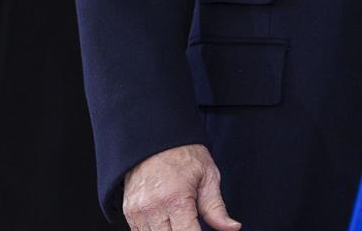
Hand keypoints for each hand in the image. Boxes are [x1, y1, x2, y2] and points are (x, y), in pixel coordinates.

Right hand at [122, 143, 240, 230]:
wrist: (156, 139)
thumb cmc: (184, 155)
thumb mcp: (208, 177)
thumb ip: (216, 208)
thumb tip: (232, 228)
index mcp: (175, 199)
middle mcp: (153, 207)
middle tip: (192, 224)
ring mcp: (137, 211)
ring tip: (180, 221)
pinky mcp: (129, 211)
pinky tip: (167, 223)